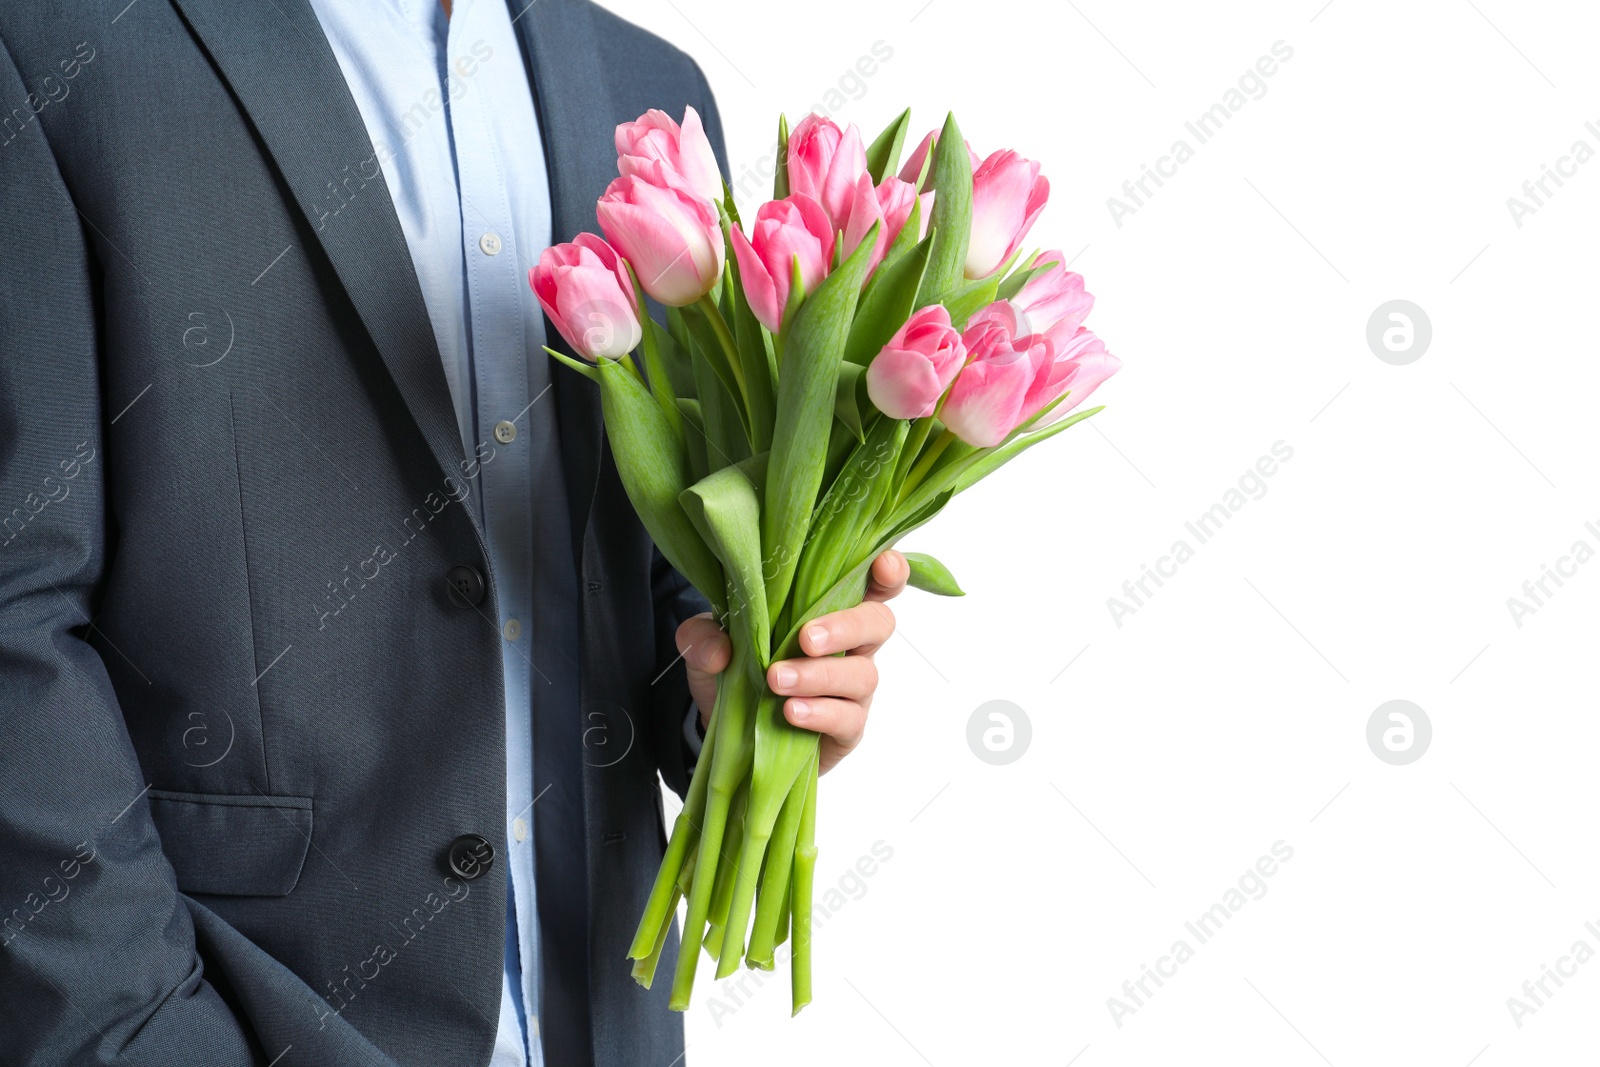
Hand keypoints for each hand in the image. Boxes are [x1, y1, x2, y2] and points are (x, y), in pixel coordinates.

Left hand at [676, 550, 908, 773]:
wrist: (726, 731)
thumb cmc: (733, 669)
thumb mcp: (704, 645)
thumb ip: (702, 636)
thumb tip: (720, 650)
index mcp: (828, 609)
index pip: (872, 583)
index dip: (887, 572)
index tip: (882, 567)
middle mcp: (851, 645)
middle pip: (878, 623)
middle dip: (846, 627)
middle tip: (807, 639)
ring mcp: (852, 688)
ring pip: (863, 675)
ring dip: (819, 675)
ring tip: (777, 681)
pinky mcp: (846, 728)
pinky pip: (849, 719)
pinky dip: (820, 713)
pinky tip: (791, 712)